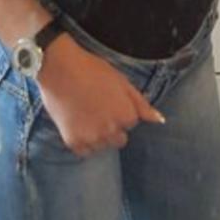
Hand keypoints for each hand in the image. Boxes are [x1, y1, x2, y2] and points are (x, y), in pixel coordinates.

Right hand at [36, 40, 165, 157]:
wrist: (59, 68)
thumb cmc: (93, 70)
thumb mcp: (122, 82)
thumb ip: (141, 104)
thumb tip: (159, 120)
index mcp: (126, 116)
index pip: (131, 124)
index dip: (120, 110)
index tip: (108, 99)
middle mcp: (111, 131)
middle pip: (119, 140)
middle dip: (112, 127)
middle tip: (97, 108)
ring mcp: (92, 138)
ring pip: (102, 146)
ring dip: (97, 136)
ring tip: (86, 114)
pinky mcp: (73, 142)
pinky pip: (84, 152)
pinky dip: (82, 141)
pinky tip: (77, 122)